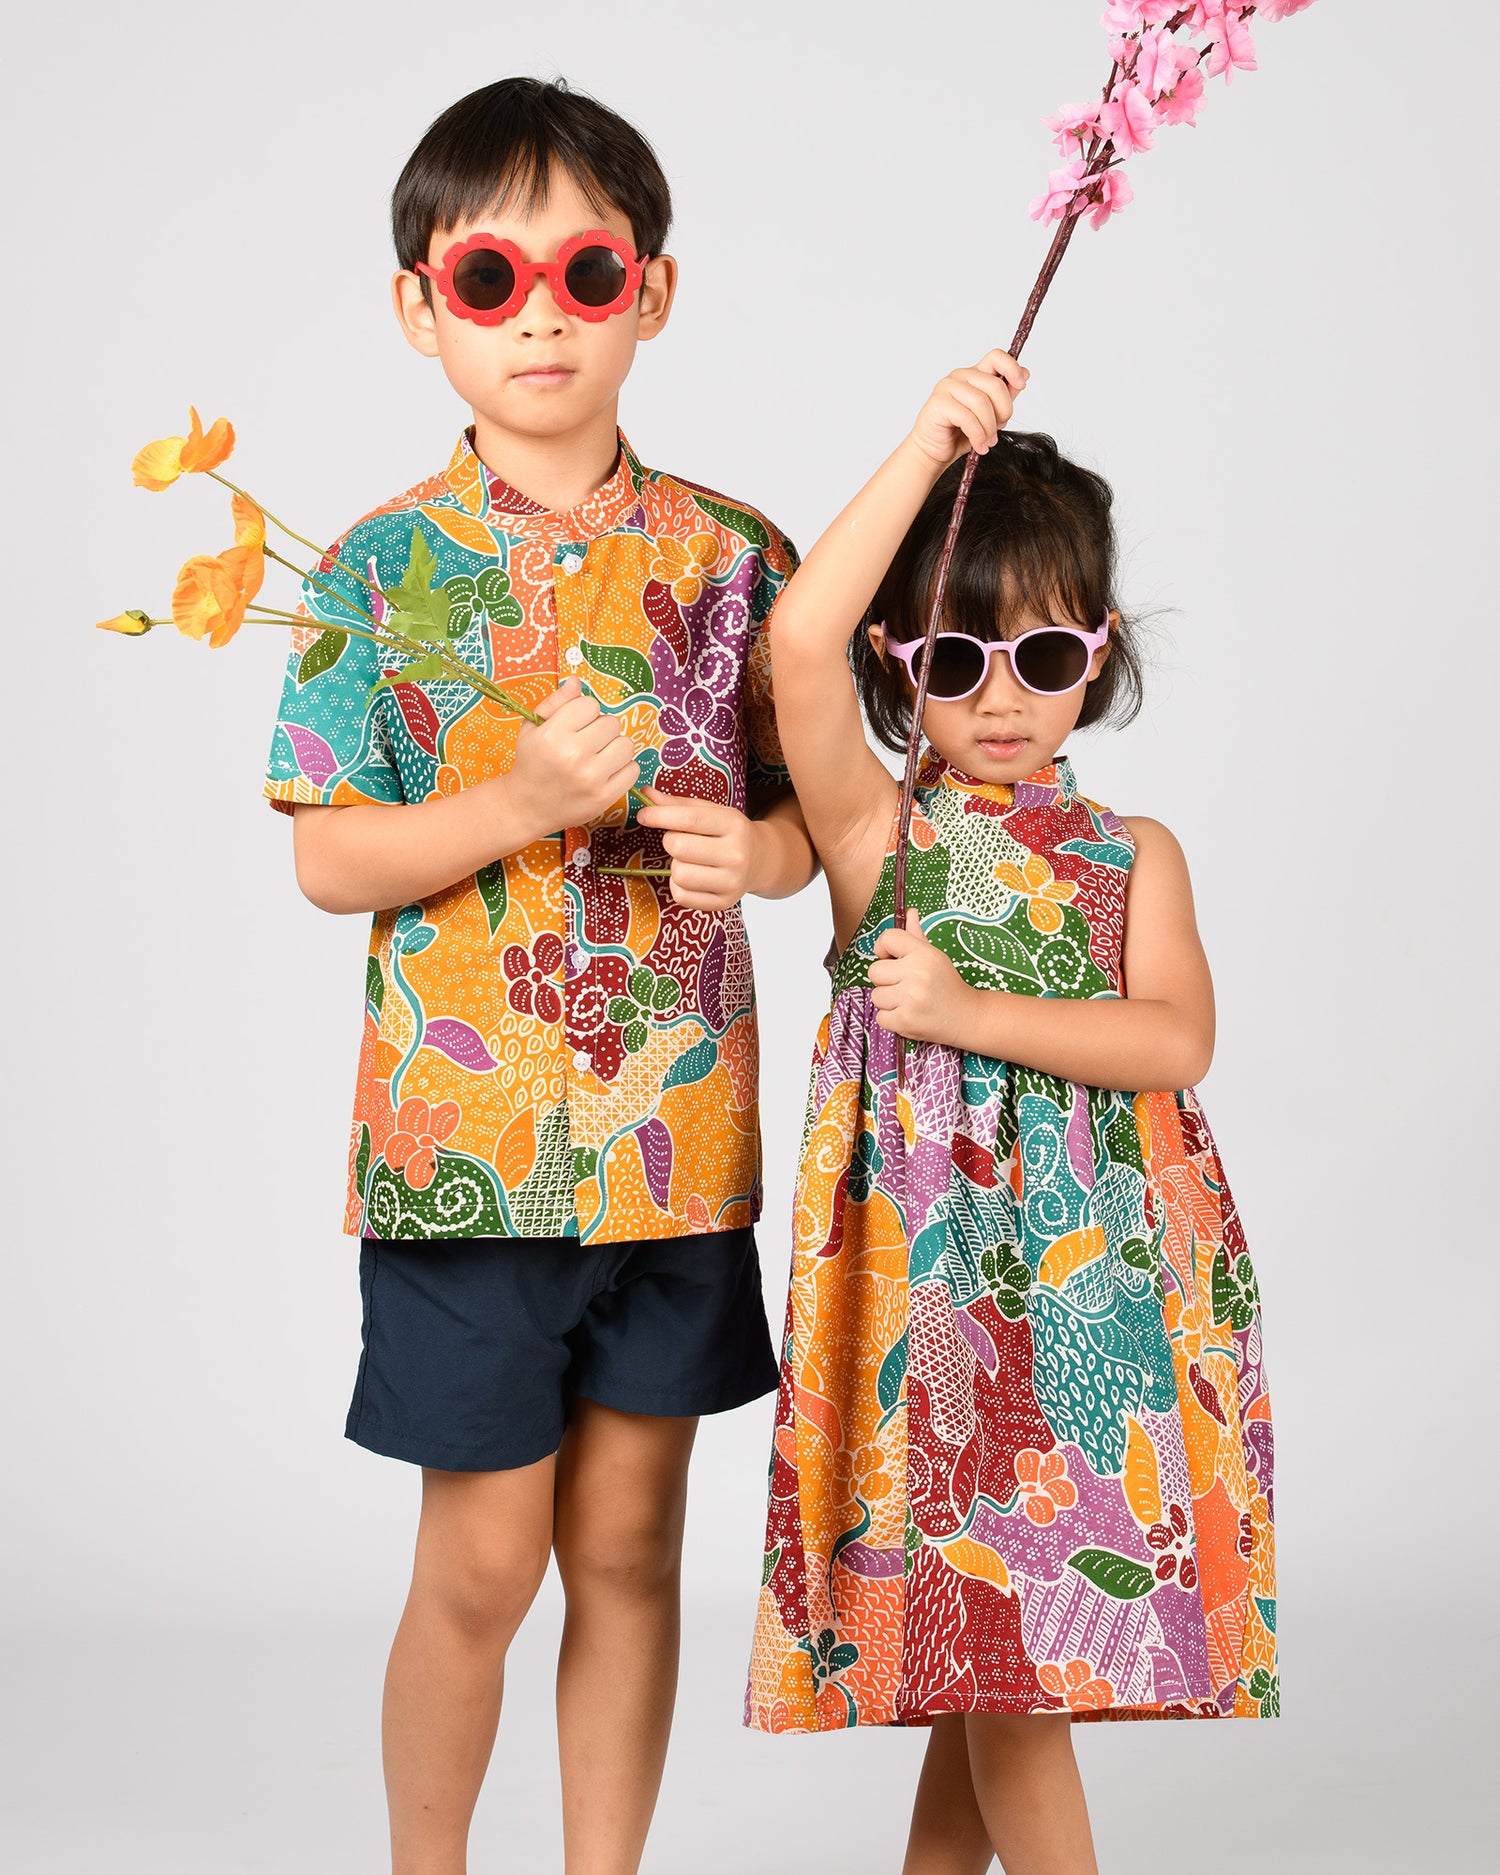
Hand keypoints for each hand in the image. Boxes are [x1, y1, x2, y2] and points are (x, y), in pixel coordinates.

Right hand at [503, 677, 639, 837]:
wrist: (526, 807)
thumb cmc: (531, 763)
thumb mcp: (532, 727)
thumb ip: (555, 702)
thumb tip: (576, 682)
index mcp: (553, 735)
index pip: (590, 704)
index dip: (584, 712)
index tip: (575, 725)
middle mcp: (573, 755)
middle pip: (611, 723)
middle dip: (600, 729)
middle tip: (586, 742)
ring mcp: (591, 778)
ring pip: (626, 745)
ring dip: (614, 747)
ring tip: (598, 756)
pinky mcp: (605, 797)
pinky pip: (633, 770)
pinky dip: (622, 769)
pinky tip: (605, 772)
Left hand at [635, 786, 770, 909]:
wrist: (760, 860)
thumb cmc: (727, 833)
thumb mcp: (710, 812)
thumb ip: (677, 804)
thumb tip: (646, 794)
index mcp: (733, 824)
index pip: (689, 819)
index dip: (659, 816)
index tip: (643, 815)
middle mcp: (736, 854)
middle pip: (679, 847)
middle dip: (670, 842)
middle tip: (680, 841)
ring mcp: (731, 882)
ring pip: (679, 874)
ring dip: (676, 866)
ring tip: (690, 861)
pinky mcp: (722, 903)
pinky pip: (681, 896)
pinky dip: (678, 886)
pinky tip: (692, 877)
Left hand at [869, 910, 977, 1044]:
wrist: (966, 1016)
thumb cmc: (947, 984)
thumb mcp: (934, 956)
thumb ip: (916, 936)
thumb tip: (909, 912)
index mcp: (923, 953)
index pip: (887, 938)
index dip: (882, 949)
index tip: (890, 958)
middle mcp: (916, 973)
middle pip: (874, 971)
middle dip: (885, 980)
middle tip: (904, 985)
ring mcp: (910, 998)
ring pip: (876, 996)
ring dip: (889, 1002)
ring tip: (909, 1002)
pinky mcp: (905, 1020)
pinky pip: (880, 1018)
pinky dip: (892, 1020)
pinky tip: (909, 1015)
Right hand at [907, 350, 1028, 469]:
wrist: (933, 451)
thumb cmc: (959, 433)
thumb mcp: (990, 415)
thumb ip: (1005, 395)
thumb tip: (1024, 375)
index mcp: (974, 375)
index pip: (996, 357)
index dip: (1012, 367)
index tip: (1021, 384)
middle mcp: (960, 376)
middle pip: (995, 385)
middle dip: (1004, 412)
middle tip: (998, 430)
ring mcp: (947, 387)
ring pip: (982, 403)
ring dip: (990, 428)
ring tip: (988, 442)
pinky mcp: (939, 403)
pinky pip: (968, 418)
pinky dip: (978, 435)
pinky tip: (979, 445)